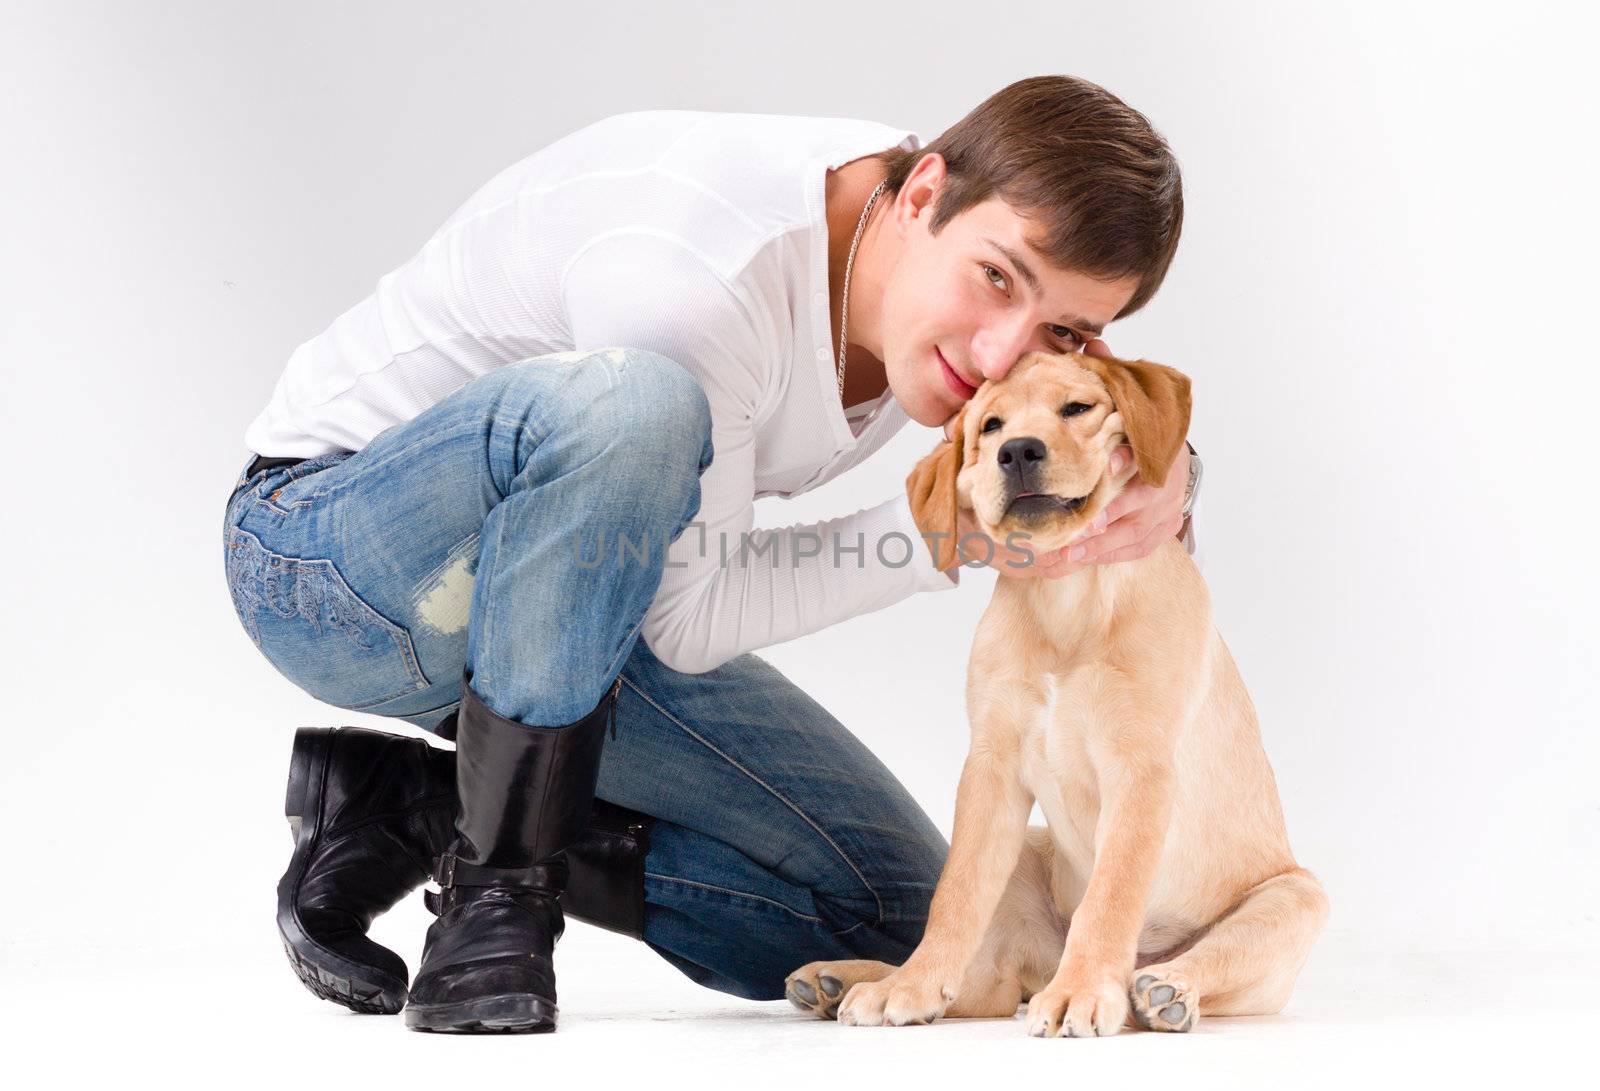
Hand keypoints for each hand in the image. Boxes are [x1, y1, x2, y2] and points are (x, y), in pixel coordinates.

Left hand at [941, 339, 1188, 577]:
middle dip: (1097, 517)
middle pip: (1132, 506)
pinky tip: (1065, 560)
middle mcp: (1166, 485)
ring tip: (1054, 552)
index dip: (1125, 464)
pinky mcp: (1157, 537)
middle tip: (1064, 527)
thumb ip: (1112, 380)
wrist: (1172, 463)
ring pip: (1126, 535)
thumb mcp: (1129, 405)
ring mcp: (1165, 515)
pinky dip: (1096, 557)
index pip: (1145, 458)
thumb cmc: (1139, 433)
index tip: (1104, 471)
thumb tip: (1093, 344)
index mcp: (1161, 450)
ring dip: (1090, 546)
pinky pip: (1126, 552)